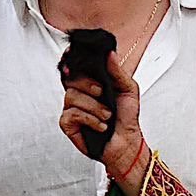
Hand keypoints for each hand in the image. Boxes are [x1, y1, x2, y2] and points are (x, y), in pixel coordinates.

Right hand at [60, 50, 145, 180]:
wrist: (127, 142)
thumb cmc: (126, 118)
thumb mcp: (128, 90)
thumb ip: (117, 72)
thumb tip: (110, 54)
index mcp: (90, 84)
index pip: (76, 68)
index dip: (72, 62)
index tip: (72, 54)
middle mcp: (79, 94)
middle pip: (71, 79)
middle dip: (88, 85)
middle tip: (102, 93)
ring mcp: (71, 108)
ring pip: (72, 97)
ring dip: (95, 107)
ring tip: (107, 116)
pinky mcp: (67, 123)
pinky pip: (72, 114)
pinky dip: (90, 119)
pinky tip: (101, 126)